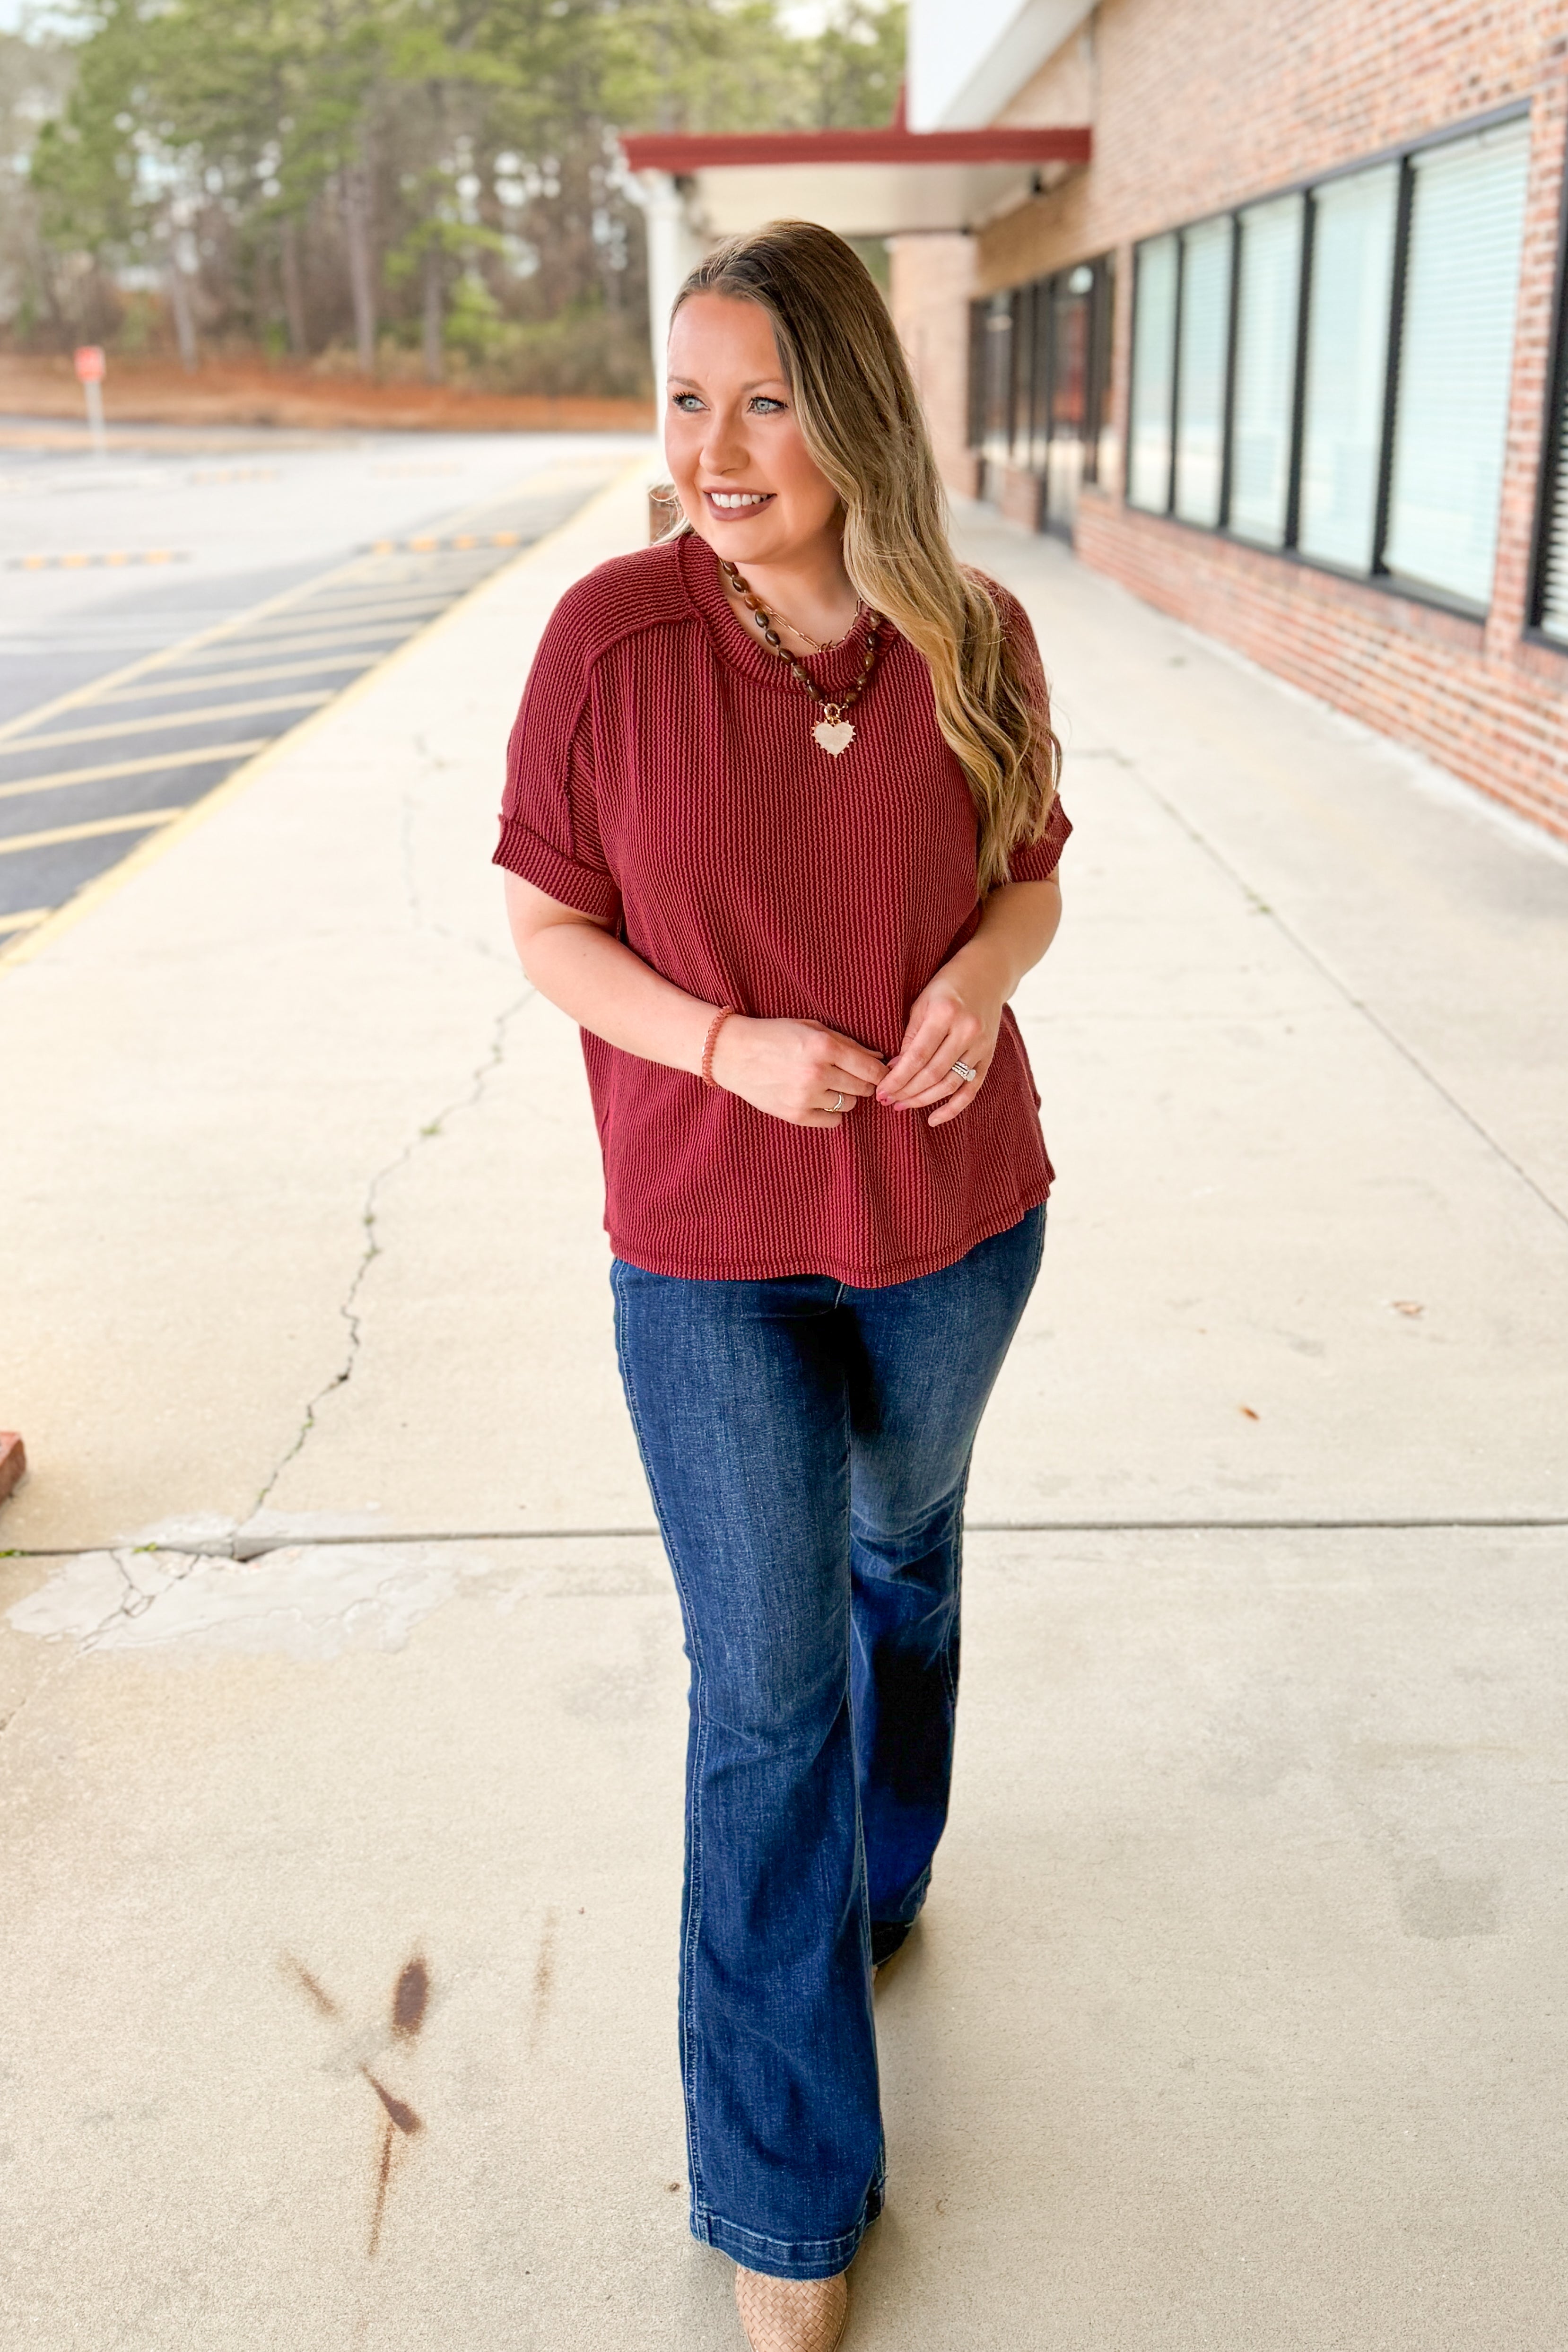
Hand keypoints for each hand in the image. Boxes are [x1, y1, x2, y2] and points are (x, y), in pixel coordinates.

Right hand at [711, 1016, 885, 1128]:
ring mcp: (806, 1097)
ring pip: (849, 1105)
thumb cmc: (775, 1035)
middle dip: (862, 1083)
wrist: (733, 1053)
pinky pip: (833, 1121)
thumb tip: (879, 1059)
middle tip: (850, 1076)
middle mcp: (817, 1073)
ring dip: (844, 1096)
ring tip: (827, 1085)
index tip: (879, 1073)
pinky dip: (830, 1112)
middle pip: (863, 1088)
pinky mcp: (795, 1115)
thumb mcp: (812, 1028)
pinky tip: (818, 1099)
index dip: (880, 1072)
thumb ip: (847, 1043)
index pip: (871, 1069)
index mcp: (824, 1047)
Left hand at [877, 951, 1002, 1127]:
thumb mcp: (922, 1001)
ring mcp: (981, 1045)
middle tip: (888, 1101)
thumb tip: (894, 1070)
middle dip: (907, 1092)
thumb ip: (910, 1036)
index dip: (897, 1079)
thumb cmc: (947, 985)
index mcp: (945, 1013)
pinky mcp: (989, 1055)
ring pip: (950, 1084)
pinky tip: (934, 1119)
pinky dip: (954, 1107)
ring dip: (924, 1100)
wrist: (988, 974)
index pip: (917, 1056)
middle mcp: (966, 1031)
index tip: (881, 1092)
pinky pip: (971, 1088)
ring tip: (903, 1105)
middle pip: (933, 1074)